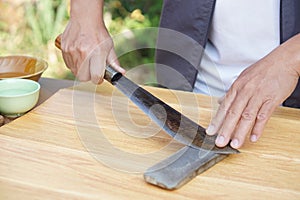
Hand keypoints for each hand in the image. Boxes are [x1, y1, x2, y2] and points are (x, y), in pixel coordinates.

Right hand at [61, 0, 124, 83]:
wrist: (85, 18)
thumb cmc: (98, 32)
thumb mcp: (110, 47)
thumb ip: (114, 63)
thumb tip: (121, 74)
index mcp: (97, 53)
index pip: (96, 77)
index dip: (98, 79)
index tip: (99, 76)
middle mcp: (84, 53)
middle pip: (83, 78)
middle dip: (89, 76)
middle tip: (93, 69)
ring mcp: (72, 52)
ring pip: (75, 72)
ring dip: (81, 70)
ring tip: (86, 60)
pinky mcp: (64, 50)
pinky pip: (68, 65)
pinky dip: (74, 64)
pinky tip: (79, 56)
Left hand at [206, 34, 299, 148]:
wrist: (285, 60)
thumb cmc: (264, 69)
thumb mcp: (244, 77)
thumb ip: (232, 92)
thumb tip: (220, 102)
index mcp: (237, 87)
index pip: (224, 107)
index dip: (216, 120)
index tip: (210, 132)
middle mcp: (245, 91)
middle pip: (233, 113)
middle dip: (225, 129)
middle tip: (219, 142)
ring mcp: (258, 95)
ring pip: (247, 116)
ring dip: (240, 132)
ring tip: (235, 144)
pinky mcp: (272, 99)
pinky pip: (264, 116)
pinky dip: (258, 127)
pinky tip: (253, 137)